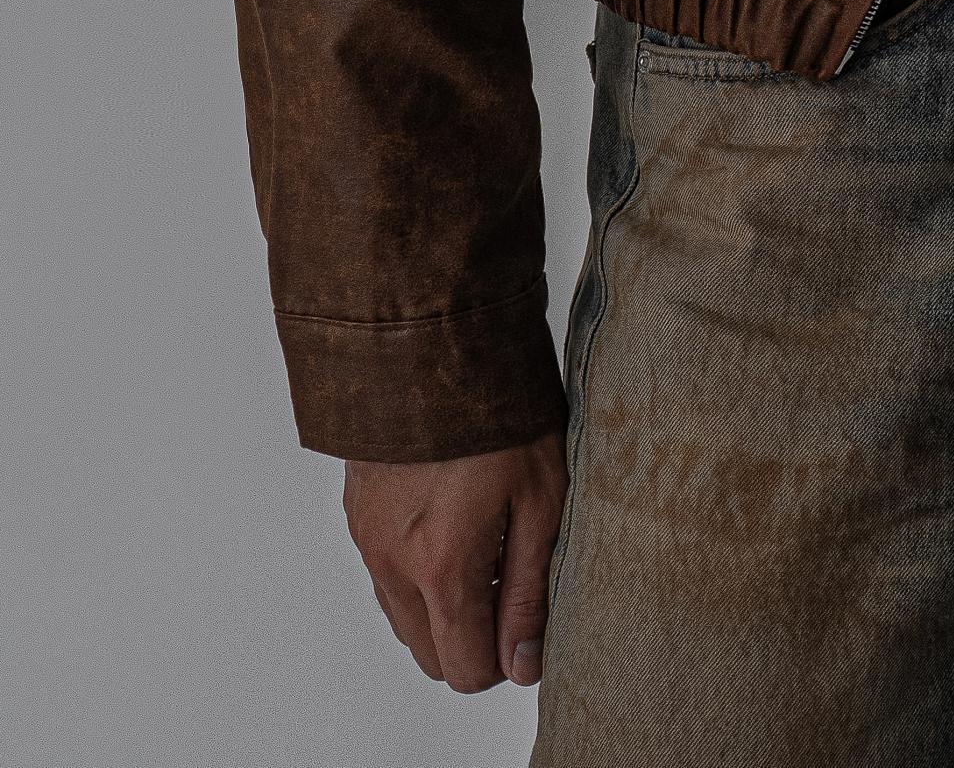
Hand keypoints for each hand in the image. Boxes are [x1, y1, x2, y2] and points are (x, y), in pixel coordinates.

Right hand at [343, 433, 567, 690]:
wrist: (434, 341)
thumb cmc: (501, 412)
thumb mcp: (543, 500)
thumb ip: (530, 592)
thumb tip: (522, 666)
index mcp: (443, 566)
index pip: (464, 669)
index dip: (502, 659)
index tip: (525, 617)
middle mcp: (392, 563)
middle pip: (429, 654)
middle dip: (472, 635)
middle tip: (509, 572)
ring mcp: (366, 539)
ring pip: (404, 617)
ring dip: (442, 604)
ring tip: (484, 539)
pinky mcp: (356, 514)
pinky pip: (385, 574)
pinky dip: (416, 570)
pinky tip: (451, 516)